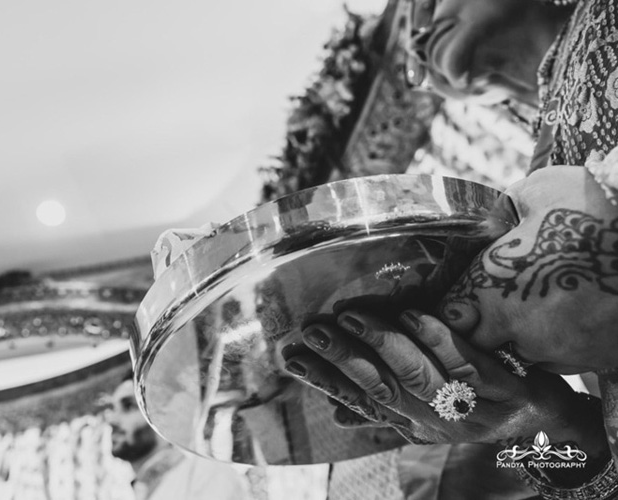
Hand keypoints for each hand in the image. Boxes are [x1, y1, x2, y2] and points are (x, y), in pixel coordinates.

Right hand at [282, 308, 603, 448]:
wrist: (553, 429)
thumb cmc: (481, 411)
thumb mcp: (430, 415)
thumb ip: (386, 407)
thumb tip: (335, 415)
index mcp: (414, 423)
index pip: (361, 401)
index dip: (324, 380)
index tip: (290, 356)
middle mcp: (437, 421)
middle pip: (382, 389)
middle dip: (343, 359)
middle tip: (311, 329)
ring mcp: (472, 409)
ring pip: (418, 378)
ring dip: (382, 345)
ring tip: (350, 316)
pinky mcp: (507, 391)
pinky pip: (468, 366)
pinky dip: (437, 339)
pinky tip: (411, 313)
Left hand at [439, 166, 617, 372]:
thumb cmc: (592, 200)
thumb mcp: (534, 192)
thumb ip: (503, 215)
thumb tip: (494, 220)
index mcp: (494, 290)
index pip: (453, 315)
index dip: (456, 305)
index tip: (465, 295)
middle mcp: (522, 329)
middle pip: (486, 344)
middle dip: (489, 326)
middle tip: (506, 300)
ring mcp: (564, 350)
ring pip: (529, 356)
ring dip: (530, 337)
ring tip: (550, 304)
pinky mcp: (603, 360)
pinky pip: (571, 363)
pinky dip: (568, 344)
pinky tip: (578, 317)